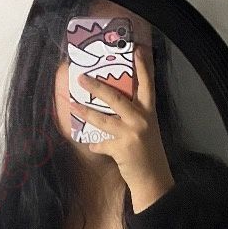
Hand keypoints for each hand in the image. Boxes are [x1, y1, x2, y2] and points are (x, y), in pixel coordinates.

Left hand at [72, 45, 174, 209]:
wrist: (153, 179)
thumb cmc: (149, 153)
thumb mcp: (147, 129)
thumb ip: (135, 115)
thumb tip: (115, 103)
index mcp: (149, 112)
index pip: (147, 84)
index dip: (142, 67)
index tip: (136, 49)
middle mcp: (141, 119)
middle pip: (117, 97)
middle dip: (98, 87)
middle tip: (82, 78)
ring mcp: (131, 134)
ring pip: (104, 119)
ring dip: (86, 112)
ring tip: (73, 105)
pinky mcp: (121, 149)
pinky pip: (102, 144)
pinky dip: (96, 145)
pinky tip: (92, 145)